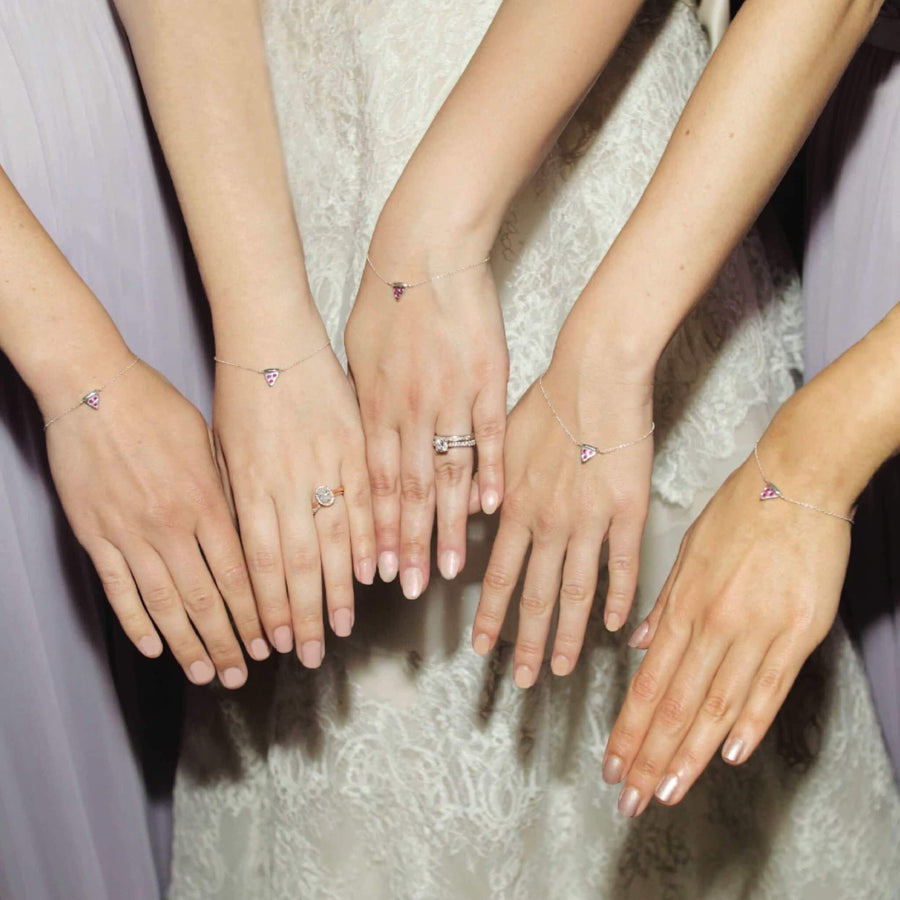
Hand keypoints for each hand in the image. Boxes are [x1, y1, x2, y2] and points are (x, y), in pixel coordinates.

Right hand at [46, 358, 265, 686]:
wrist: (95, 389)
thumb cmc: (160, 409)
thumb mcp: (212, 444)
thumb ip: (231, 493)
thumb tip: (255, 533)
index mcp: (207, 503)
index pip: (239, 574)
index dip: (256, 613)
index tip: (271, 642)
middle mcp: (172, 526)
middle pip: (206, 599)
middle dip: (228, 641)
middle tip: (243, 673)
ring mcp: (130, 534)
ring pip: (165, 604)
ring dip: (188, 644)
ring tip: (205, 675)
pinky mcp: (95, 535)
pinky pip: (118, 590)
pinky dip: (136, 622)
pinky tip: (154, 648)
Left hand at [213, 340, 374, 667]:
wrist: (272, 336)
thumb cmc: (242, 394)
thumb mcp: (226, 451)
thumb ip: (243, 503)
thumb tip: (252, 556)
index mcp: (248, 485)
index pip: (258, 562)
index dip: (269, 608)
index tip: (277, 643)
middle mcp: (286, 483)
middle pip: (297, 563)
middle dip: (305, 614)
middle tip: (313, 654)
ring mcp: (325, 464)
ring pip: (333, 539)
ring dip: (339, 588)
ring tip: (347, 625)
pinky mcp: (355, 445)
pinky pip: (365, 500)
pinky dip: (370, 538)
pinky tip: (374, 571)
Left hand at [345, 219, 507, 598]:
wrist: (425, 250)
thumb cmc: (385, 298)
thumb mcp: (356, 351)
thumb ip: (362, 402)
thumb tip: (363, 441)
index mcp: (374, 407)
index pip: (373, 484)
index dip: (375, 530)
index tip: (376, 569)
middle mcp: (409, 412)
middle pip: (407, 492)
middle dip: (407, 544)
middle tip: (409, 588)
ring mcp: (449, 399)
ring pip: (447, 476)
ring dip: (447, 526)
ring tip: (449, 569)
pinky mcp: (486, 381)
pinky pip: (488, 438)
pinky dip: (491, 475)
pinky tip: (492, 510)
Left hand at [472, 357, 653, 685]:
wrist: (594, 376)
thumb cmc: (547, 400)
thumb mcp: (500, 441)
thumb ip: (488, 485)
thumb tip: (473, 514)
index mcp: (516, 507)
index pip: (500, 576)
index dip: (491, 616)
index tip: (481, 646)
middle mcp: (549, 523)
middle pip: (536, 597)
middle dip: (526, 644)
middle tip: (523, 680)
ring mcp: (590, 521)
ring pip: (576, 592)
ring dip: (567, 636)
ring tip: (561, 667)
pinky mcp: (628, 512)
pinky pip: (622, 566)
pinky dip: (618, 600)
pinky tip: (615, 627)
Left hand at [603, 447, 850, 817]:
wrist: (795, 481)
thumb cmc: (738, 511)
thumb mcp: (687, 550)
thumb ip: (663, 603)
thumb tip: (638, 644)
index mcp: (682, 605)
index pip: (647, 683)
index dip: (628, 728)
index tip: (613, 762)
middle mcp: (712, 624)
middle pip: (676, 704)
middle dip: (649, 756)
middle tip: (630, 797)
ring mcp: (756, 630)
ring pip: (717, 706)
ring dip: (689, 754)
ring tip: (668, 791)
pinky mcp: (798, 632)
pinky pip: (770, 687)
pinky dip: (750, 723)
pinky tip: (729, 755)